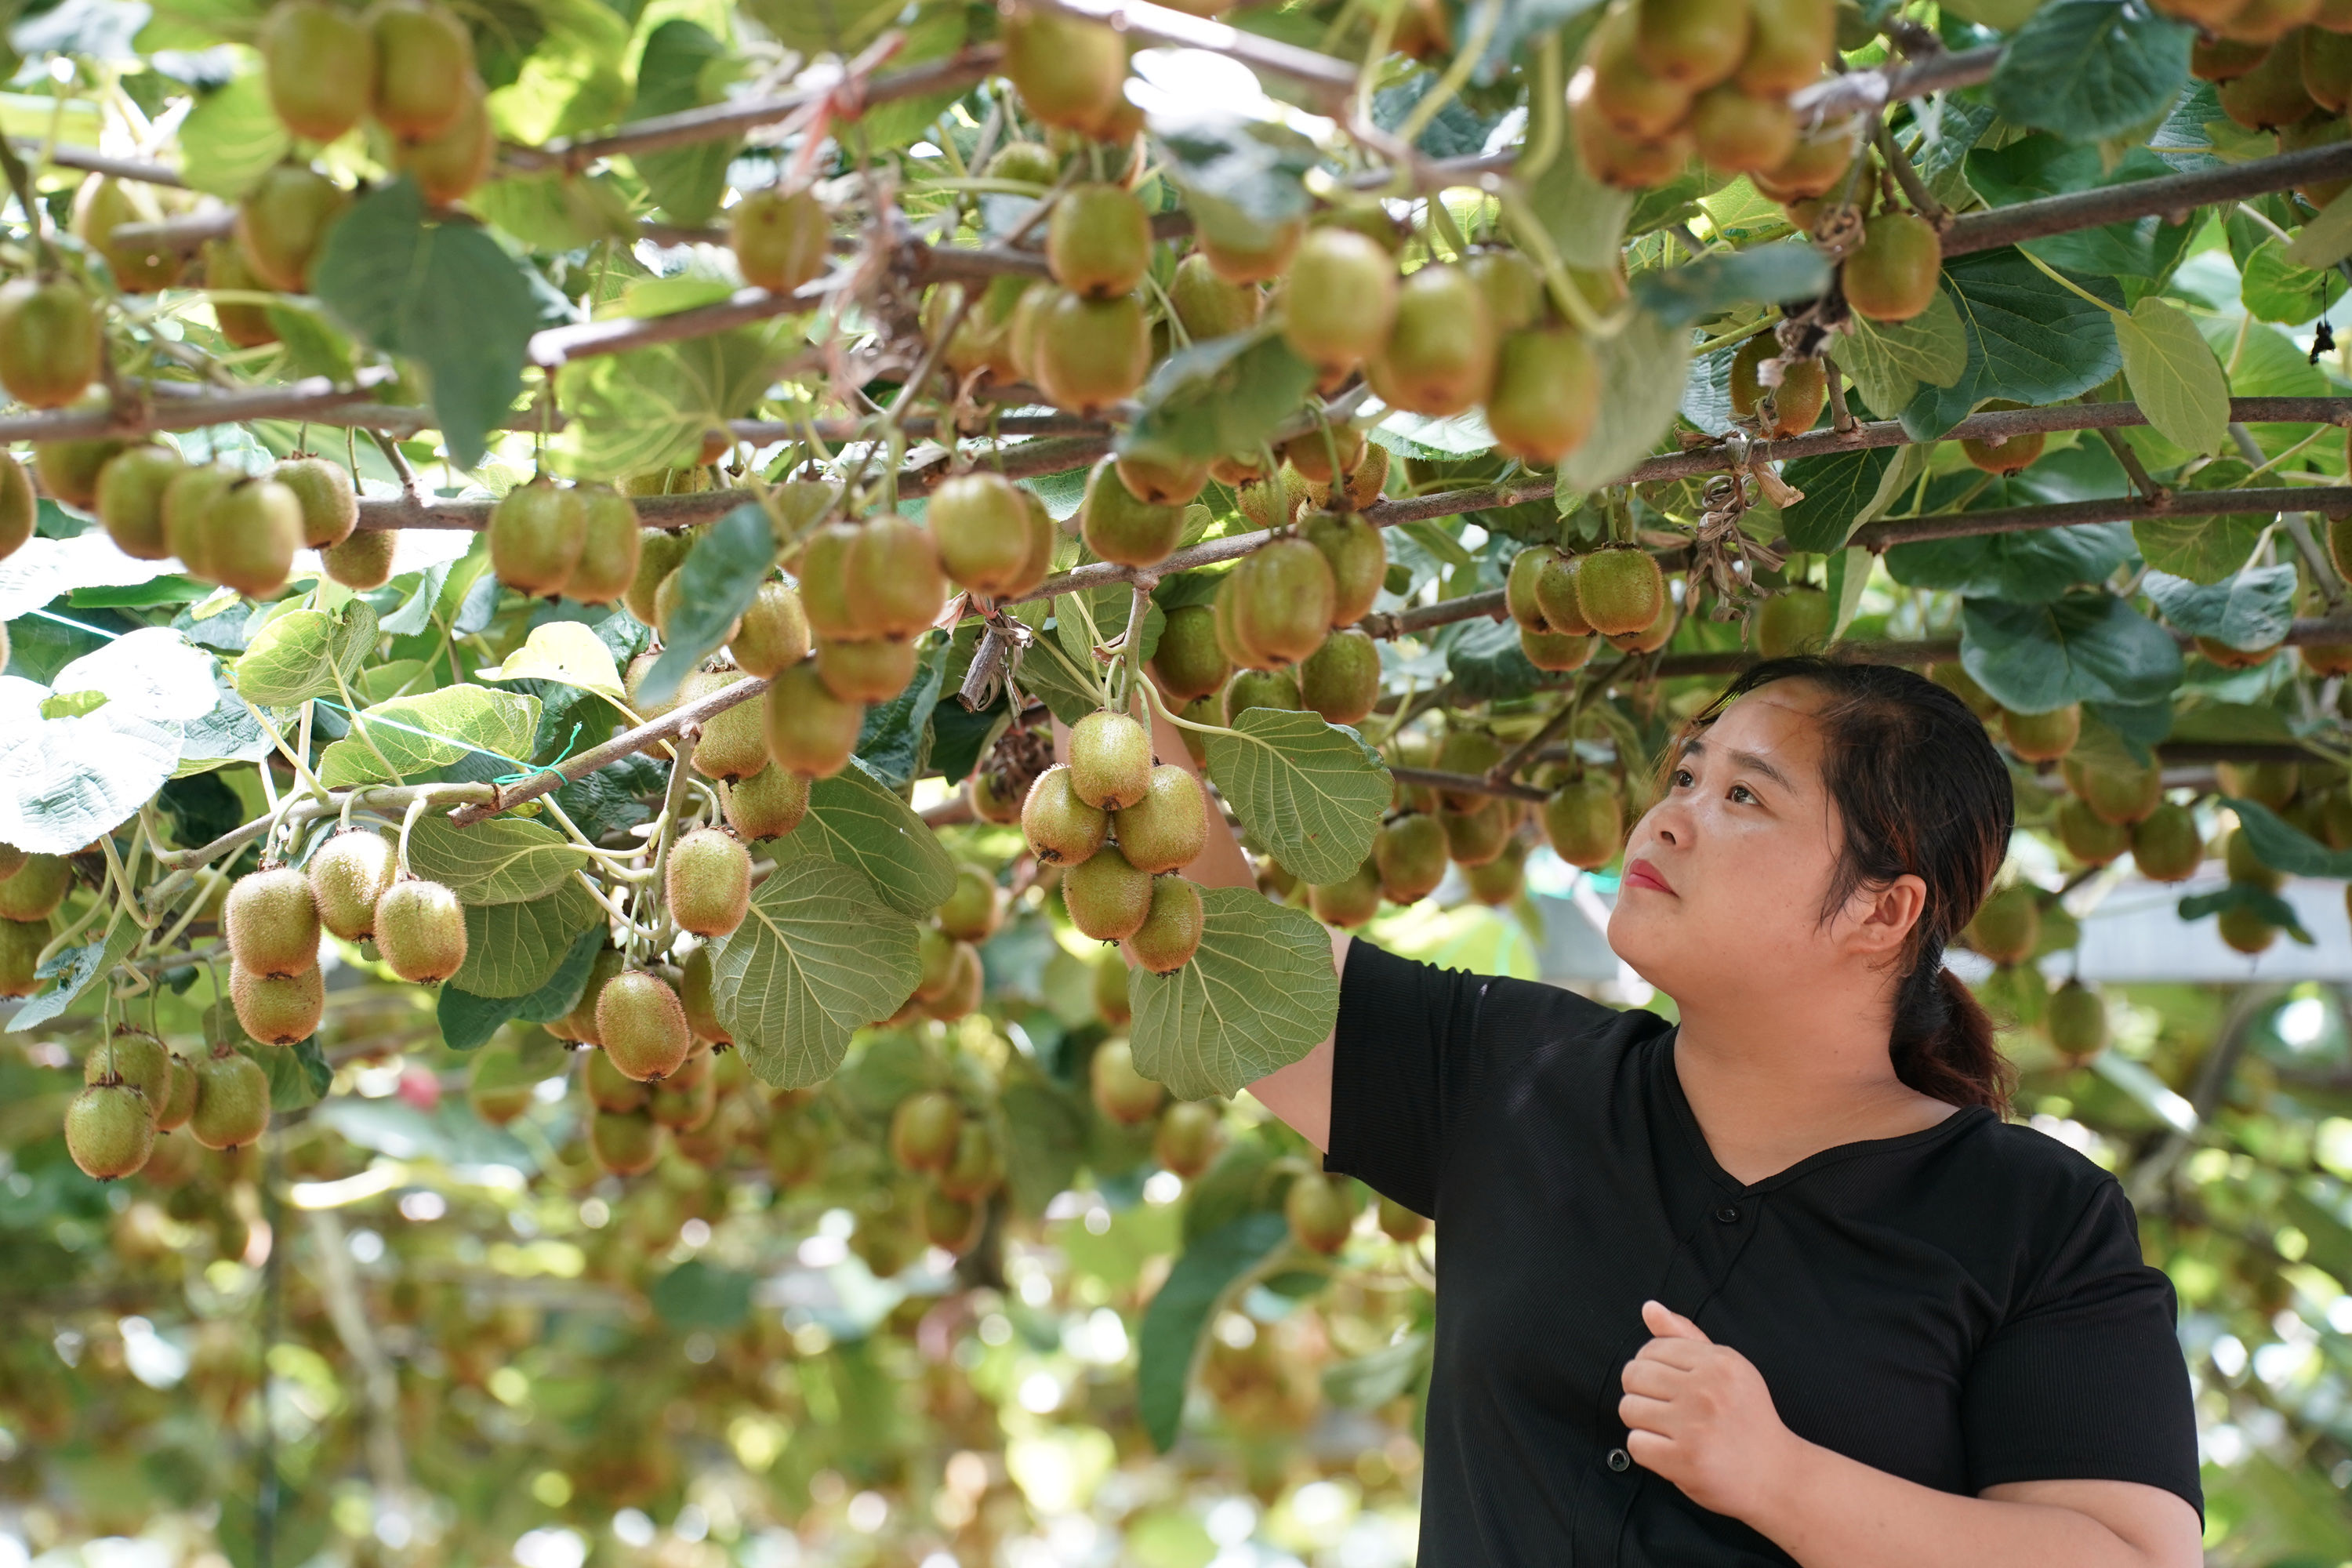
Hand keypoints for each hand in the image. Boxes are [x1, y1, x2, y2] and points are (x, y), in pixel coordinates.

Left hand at [1617, 1300, 1809, 1523]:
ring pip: (1628, 1409)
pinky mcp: (1684, 1460)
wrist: (1778, 1475)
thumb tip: (1649, 1307)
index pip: (1651, 1349)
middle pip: (1633, 1376)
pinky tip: (1671, 1451)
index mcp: (1719, 1362)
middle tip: (1666, 1409)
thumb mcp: (1727, 1369)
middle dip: (1641, 1393)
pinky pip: (1635, 1444)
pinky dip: (1647, 1449)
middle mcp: (1707, 1390)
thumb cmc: (1748, 1419)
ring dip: (1642, 1422)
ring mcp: (1695, 1426)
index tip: (1670, 1386)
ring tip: (1669, 1430)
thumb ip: (1685, 1336)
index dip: (1652, 1368)